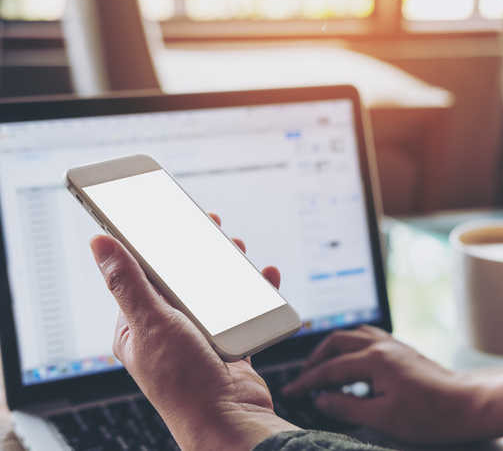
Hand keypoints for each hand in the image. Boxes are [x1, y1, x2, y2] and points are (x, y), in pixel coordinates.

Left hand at [89, 213, 297, 450]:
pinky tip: (265, 277)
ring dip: (227, 268)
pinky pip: (243, 311)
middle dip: (197, 252)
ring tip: (237, 248)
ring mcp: (200, 339)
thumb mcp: (151, 324)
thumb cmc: (184, 381)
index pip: (144, 276)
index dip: (157, 246)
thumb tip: (100, 242)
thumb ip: (128, 282)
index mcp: (140, 328)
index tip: (169, 219)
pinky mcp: (230, 346)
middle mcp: (168, 332)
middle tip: (210, 226)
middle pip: (183, 280)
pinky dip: (254, 293)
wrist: (228, 420)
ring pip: (214, 293)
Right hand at [283, 325, 502, 443]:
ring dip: (332, 349)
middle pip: (336, 342)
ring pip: (352, 335)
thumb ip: (347, 407)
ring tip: (322, 368)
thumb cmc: (430, 415)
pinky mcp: (402, 350)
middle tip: (303, 379)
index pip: (329, 369)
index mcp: (374, 360)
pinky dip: (350, 346)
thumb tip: (320, 400)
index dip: (306, 382)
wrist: (468, 404)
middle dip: (315, 360)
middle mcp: (381, 346)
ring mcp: (393, 345)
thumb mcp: (383, 419)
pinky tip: (351, 360)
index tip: (290, 392)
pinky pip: (368, 337)